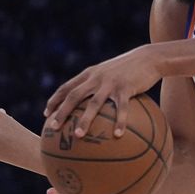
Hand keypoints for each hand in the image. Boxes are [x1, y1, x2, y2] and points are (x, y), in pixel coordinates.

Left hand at [44, 45, 159, 137]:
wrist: (148, 58)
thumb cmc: (129, 69)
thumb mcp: (109, 73)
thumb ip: (98, 84)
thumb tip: (90, 106)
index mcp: (90, 74)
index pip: (67, 87)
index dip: (55, 100)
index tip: (46, 113)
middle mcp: (97, 77)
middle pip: (74, 95)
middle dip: (61, 111)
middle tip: (52, 127)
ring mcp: (111, 82)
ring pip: (94, 103)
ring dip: (84, 120)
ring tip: (78, 135)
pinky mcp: (126, 88)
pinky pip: (121, 108)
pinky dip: (119, 122)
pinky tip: (118, 135)